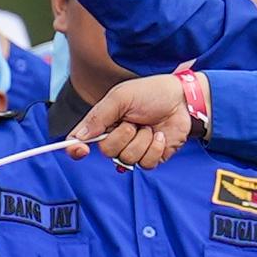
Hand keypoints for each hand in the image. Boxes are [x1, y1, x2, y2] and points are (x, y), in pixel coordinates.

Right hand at [73, 72, 198, 169]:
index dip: (75, 148)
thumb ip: (99, 116)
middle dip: (122, 135)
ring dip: (141, 140)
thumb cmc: (151, 93)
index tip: (80, 150)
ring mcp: (134, 149)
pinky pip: (146, 164)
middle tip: (134, 121)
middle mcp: (116, 138)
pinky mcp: (152, 157)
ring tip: (149, 126)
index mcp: (104, 122)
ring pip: (127, 159)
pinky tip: (160, 135)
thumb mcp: (121, 97)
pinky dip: (155, 148)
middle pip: (107, 151)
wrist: (181, 99)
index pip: (81, 140)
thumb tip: (78, 136)